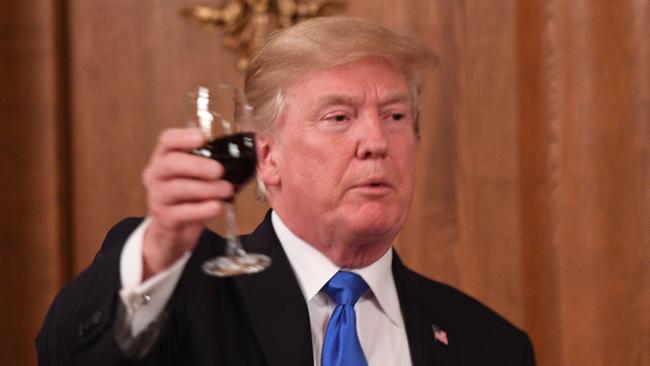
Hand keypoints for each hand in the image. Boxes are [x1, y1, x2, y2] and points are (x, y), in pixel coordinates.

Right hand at [141, 128, 233, 278]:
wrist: (174, 231)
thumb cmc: (189, 198)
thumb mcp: (197, 178)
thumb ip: (212, 165)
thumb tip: (244, 158)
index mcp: (164, 158)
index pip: (167, 140)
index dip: (183, 137)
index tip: (202, 138)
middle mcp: (156, 175)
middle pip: (171, 163)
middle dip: (197, 165)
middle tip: (220, 170)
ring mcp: (158, 197)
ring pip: (178, 189)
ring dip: (206, 188)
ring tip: (227, 190)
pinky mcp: (165, 219)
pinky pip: (183, 212)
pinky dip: (203, 209)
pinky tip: (217, 207)